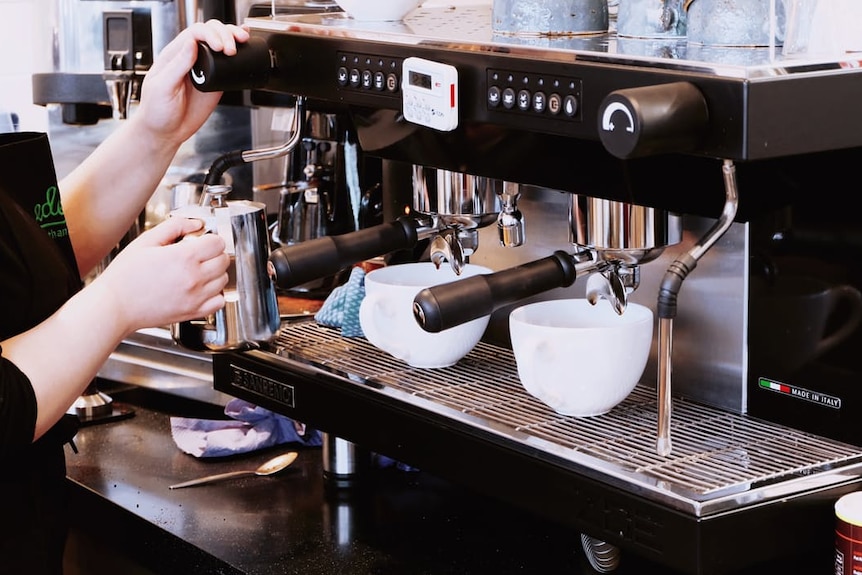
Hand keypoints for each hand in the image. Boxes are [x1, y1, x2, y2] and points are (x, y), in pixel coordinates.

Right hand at [93, 217, 229, 333]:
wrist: (115, 306)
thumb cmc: (125, 276)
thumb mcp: (146, 241)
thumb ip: (174, 226)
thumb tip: (195, 224)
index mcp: (184, 257)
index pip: (218, 242)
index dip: (210, 238)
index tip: (202, 240)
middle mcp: (195, 278)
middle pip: (224, 259)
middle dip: (214, 253)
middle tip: (199, 254)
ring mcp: (196, 297)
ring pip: (224, 279)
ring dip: (216, 272)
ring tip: (197, 270)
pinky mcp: (194, 312)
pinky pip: (220, 301)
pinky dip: (216, 293)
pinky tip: (202, 288)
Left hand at [133, 20, 249, 147]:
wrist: (166, 132)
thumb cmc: (157, 111)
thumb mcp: (162, 87)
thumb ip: (177, 65)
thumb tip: (190, 43)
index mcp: (174, 55)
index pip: (194, 34)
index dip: (209, 34)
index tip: (219, 46)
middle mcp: (190, 58)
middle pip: (209, 32)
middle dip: (224, 34)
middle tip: (231, 49)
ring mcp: (204, 69)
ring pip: (220, 43)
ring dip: (232, 38)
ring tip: (242, 42)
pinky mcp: (215, 82)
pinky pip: (228, 65)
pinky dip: (238, 55)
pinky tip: (244, 48)